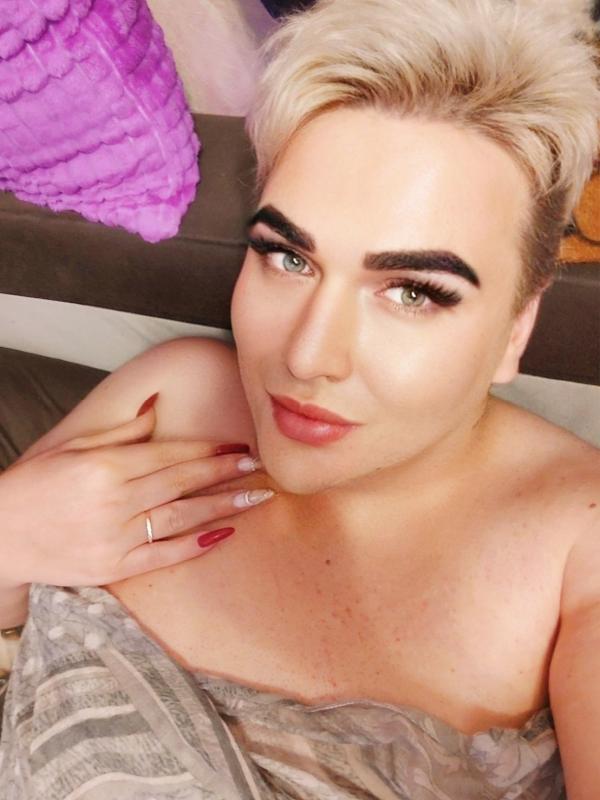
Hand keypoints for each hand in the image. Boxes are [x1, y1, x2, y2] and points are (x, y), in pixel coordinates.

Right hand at [0, 399, 272, 588]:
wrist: (0, 536)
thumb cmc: (35, 484)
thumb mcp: (73, 446)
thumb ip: (121, 430)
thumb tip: (157, 405)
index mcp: (105, 467)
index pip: (170, 455)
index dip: (208, 450)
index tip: (238, 446)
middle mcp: (114, 501)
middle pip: (183, 483)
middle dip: (226, 473)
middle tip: (261, 466)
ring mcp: (115, 538)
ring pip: (181, 519)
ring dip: (224, 507)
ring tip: (258, 498)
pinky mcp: (112, 568)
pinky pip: (163, 556)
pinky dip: (194, 545)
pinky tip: (224, 533)